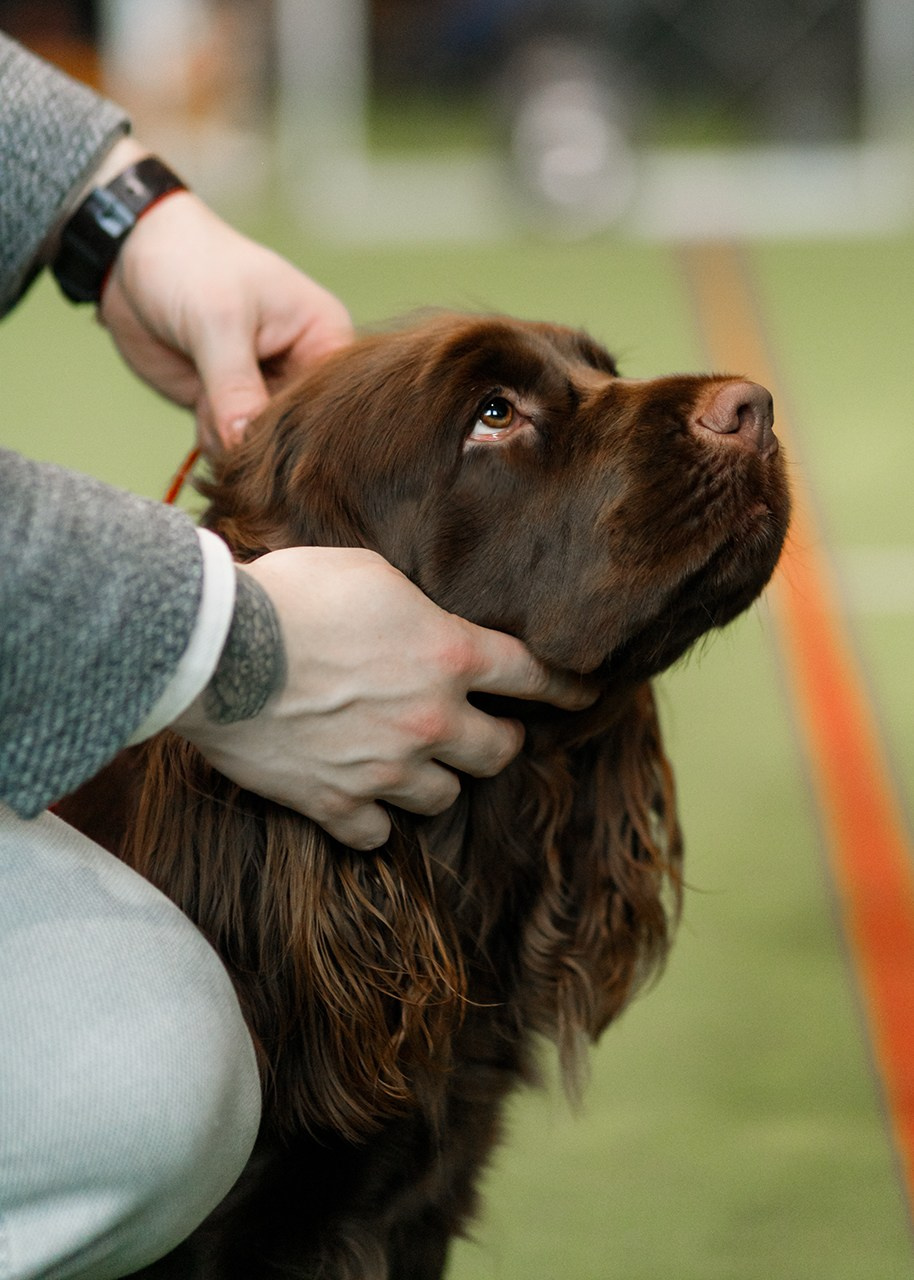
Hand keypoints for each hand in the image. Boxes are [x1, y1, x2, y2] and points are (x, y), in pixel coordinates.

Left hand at [95, 141, 352, 449]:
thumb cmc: (190, 265)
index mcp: (325, 338)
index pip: (333, 401)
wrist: (132, 257)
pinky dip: (214, 439)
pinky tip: (199, 405)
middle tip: (223, 411)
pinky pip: (233, 446)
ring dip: (231, 439)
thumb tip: (245, 446)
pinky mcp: (231, 407)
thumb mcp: (218, 321)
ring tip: (206, 397)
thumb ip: (235, 387)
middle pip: (300, 432)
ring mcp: (267, 391)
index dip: (304, 426)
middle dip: (261, 437)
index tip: (263, 430)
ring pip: (264, 446)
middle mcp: (304, 369)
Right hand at [171, 547, 594, 849]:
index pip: (533, 674)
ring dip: (433, 778)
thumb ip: (414, 605)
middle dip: (496, 739)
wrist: (216, 649)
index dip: (564, 686)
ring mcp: (386, 769)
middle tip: (477, 729)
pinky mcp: (337, 803)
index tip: (582, 696)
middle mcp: (432, 719)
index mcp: (448, 654)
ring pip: (443, 796)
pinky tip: (360, 798)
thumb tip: (425, 618)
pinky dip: (373, 818)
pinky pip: (376, 833)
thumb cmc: (288, 593)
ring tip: (408, 759)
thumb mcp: (367, 572)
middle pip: (500, 751)